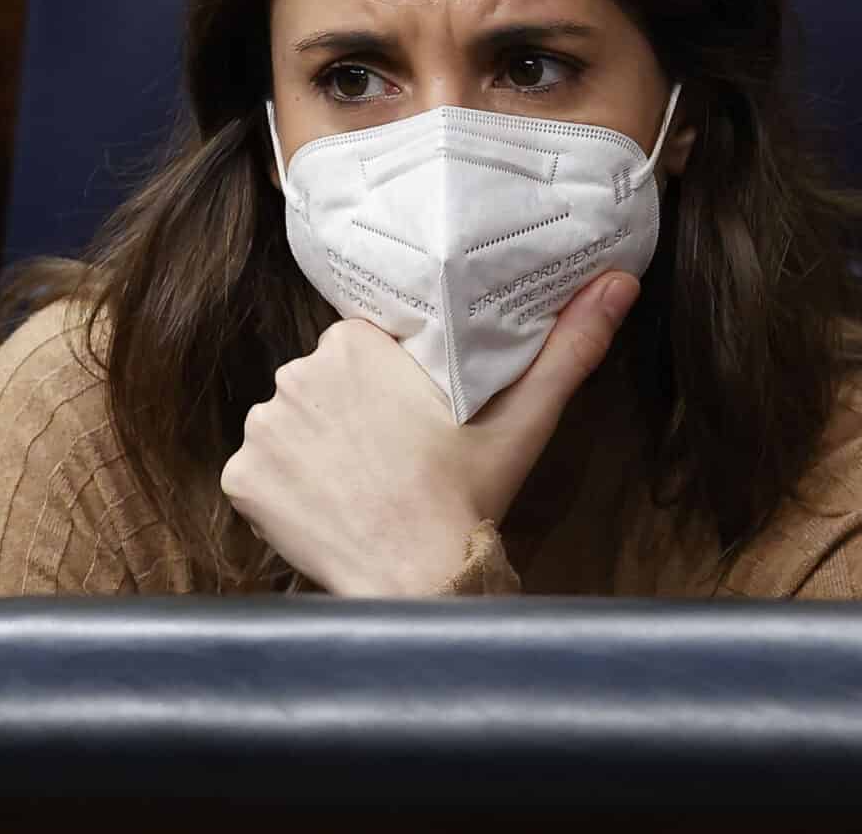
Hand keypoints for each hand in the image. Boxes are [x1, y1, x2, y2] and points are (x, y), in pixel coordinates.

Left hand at [219, 271, 641, 594]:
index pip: (363, 348)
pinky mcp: (240, 478)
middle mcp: (295, 373)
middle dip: (352, 412)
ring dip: (317, 448)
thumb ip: (570, 343)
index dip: (390, 383)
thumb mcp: (525, 415)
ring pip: (291, 424)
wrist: (418, 580)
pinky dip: (285, 488)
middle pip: (324, 383)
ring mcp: (262, 428)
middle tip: (396, 455)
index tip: (415, 416)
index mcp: (354, 344)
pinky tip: (327, 507)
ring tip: (363, 484)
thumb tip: (621, 280)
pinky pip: (260, 471)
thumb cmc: (469, 495)